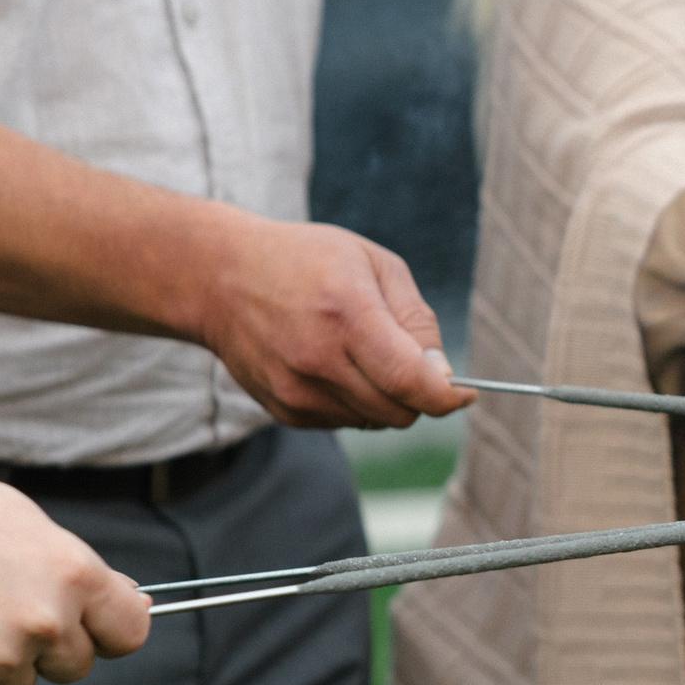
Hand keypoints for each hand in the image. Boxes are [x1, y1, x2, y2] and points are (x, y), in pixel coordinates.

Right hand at [0, 458, 150, 684]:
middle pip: (76, 666)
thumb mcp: (21, 522)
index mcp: (73, 575)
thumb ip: (80, 568)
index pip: (130, 632)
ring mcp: (0, 658)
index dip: (111, 632)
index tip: (95, 629)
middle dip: (48, 648)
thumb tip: (135, 601)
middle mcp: (45, 621)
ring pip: (23, 684)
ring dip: (0, 662)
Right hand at [194, 210, 471, 430]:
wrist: (218, 277)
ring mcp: (296, 389)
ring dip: (386, 398)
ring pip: (376, 421)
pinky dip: (355, 402)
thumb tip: (443, 376)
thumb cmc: (307, 262)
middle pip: (400, 411)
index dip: (448, 397)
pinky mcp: (284, 409)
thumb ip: (418, 320)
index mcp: (347, 314)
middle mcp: (318, 358)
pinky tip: (332, 364)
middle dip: (420, 395)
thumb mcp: (374, 265)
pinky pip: (345, 422)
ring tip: (361, 353)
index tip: (465, 393)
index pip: (411, 382)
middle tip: (411, 362)